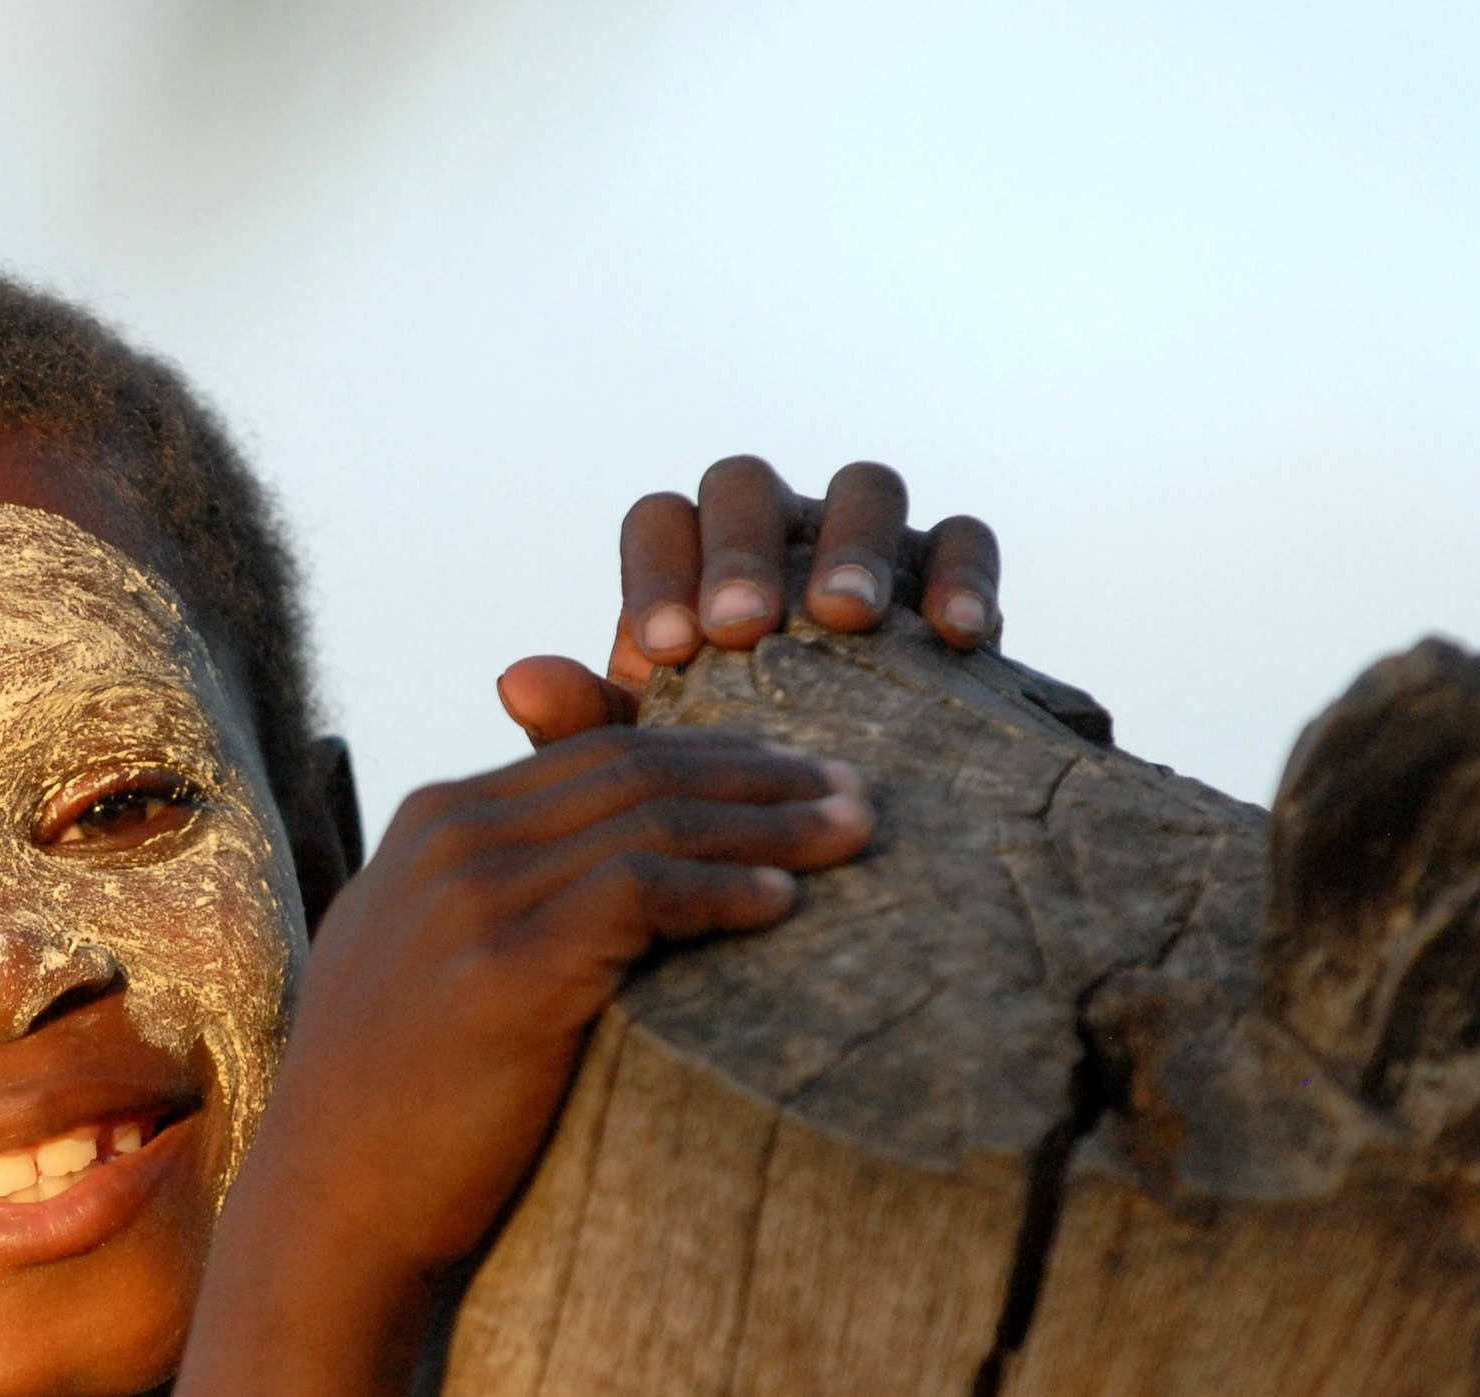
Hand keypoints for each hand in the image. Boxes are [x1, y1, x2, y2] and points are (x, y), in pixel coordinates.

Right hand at [248, 724, 869, 1273]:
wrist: (332, 1205)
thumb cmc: (395, 1099)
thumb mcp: (428, 956)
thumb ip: (497, 889)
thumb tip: (603, 877)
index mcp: (434, 820)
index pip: (596, 750)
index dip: (706, 749)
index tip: (791, 769)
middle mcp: (451, 839)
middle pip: (635, 769)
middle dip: (756, 772)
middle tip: (851, 785)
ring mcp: (476, 899)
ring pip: (653, 821)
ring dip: (767, 822)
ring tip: (852, 832)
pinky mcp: (511, 970)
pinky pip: (645, 894)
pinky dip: (724, 889)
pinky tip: (784, 903)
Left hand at [496, 457, 1000, 745]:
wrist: (835, 827)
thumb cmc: (727, 793)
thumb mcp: (653, 772)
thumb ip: (586, 729)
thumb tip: (515, 681)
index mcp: (690, 572)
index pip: (661, 522)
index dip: (658, 573)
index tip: (666, 649)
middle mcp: (776, 538)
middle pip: (748, 486)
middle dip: (743, 549)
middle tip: (741, 627)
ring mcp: (865, 546)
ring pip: (863, 488)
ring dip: (853, 544)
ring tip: (845, 618)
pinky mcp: (949, 573)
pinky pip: (964, 537)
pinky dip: (961, 572)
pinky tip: (954, 635)